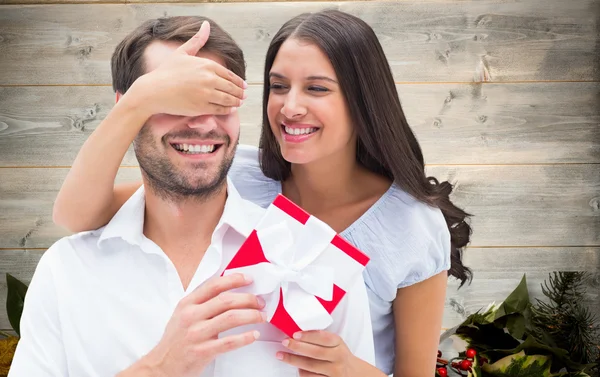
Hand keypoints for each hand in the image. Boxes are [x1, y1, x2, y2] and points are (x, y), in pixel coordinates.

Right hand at [128, 21, 246, 117]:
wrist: (153, 90)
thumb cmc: (167, 71)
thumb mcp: (183, 53)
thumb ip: (197, 40)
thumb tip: (206, 25)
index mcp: (206, 65)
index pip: (229, 75)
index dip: (239, 82)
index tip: (244, 85)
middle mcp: (208, 79)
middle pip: (231, 87)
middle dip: (239, 92)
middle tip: (243, 95)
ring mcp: (206, 94)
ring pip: (228, 99)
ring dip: (236, 101)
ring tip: (239, 102)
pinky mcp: (201, 107)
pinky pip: (220, 109)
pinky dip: (228, 110)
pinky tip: (231, 109)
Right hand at [140, 273, 265, 376]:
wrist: (162, 366)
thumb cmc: (176, 340)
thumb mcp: (182, 315)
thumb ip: (201, 303)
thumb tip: (230, 292)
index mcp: (187, 304)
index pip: (214, 285)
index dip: (234, 280)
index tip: (248, 279)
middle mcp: (191, 317)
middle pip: (226, 300)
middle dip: (248, 299)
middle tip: (260, 302)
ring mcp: (197, 334)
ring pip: (231, 318)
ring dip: (251, 315)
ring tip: (262, 316)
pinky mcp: (203, 352)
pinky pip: (229, 342)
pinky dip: (245, 337)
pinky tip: (254, 335)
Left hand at [276, 330, 361, 376]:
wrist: (353, 373)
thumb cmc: (339, 356)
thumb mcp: (336, 344)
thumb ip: (321, 339)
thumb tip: (298, 334)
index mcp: (339, 344)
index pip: (324, 338)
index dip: (309, 336)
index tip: (295, 334)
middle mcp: (338, 357)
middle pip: (315, 352)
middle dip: (298, 347)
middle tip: (285, 342)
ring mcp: (334, 371)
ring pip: (311, 366)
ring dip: (294, 360)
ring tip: (282, 355)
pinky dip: (302, 372)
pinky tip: (297, 368)